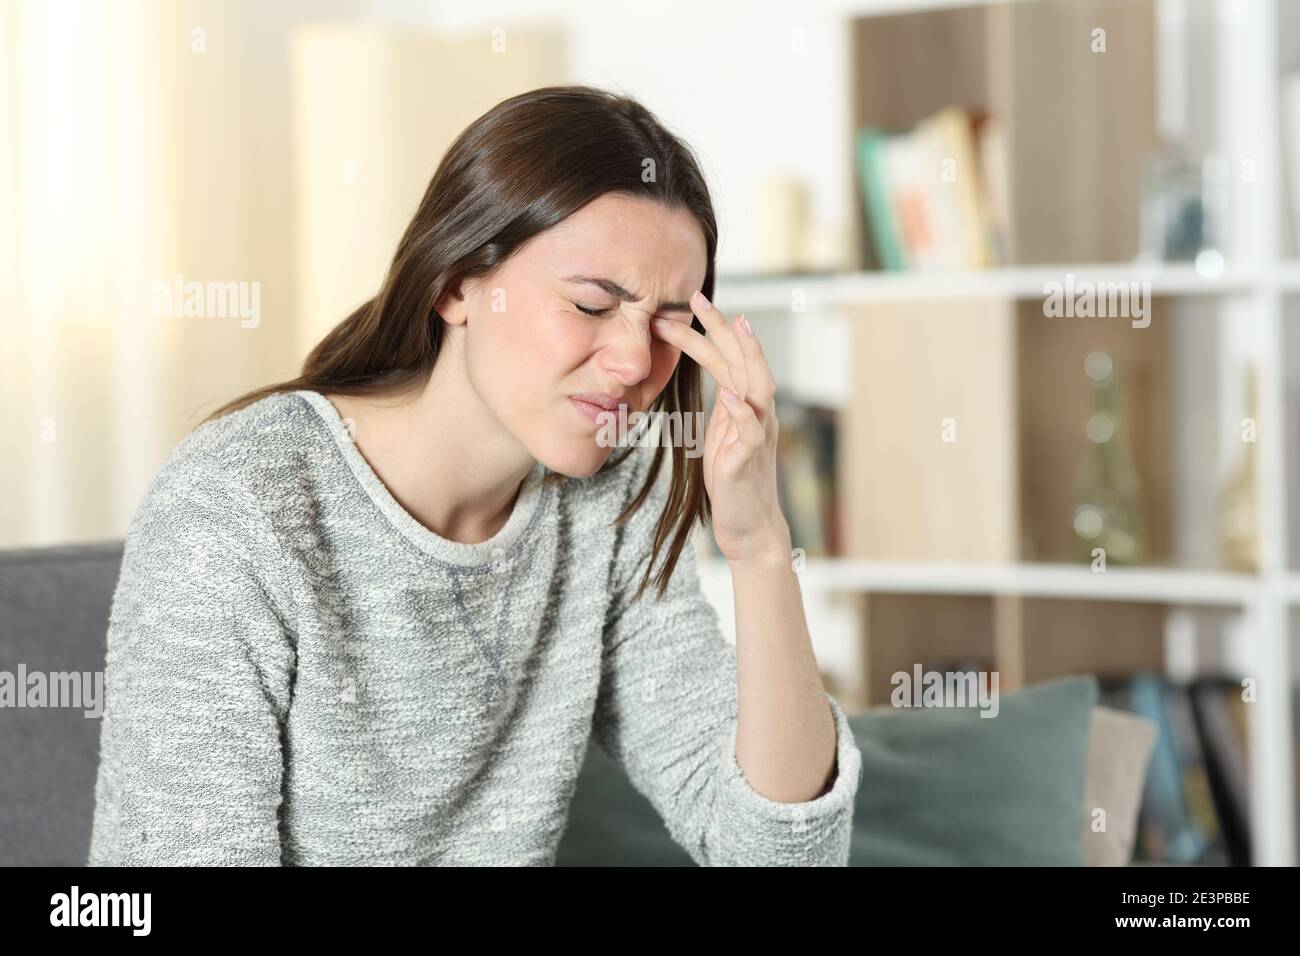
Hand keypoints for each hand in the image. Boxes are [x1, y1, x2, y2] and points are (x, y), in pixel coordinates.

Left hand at [650, 290, 790, 565]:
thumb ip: (721, 407)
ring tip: (736, 326)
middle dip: (722, 327)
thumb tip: (714, 380)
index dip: (706, 332)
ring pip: (758, 386)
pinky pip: (750, 432)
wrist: (748, 525)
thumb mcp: (720, 435)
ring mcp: (756, 434)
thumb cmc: (732, 479)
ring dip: (747, 355)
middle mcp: (757, 412)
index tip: (681, 306)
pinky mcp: (748, 460)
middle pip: (743, 360)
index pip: (726, 358)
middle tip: (698, 297)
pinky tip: (733, 396)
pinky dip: (743, 413)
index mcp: (744, 404)